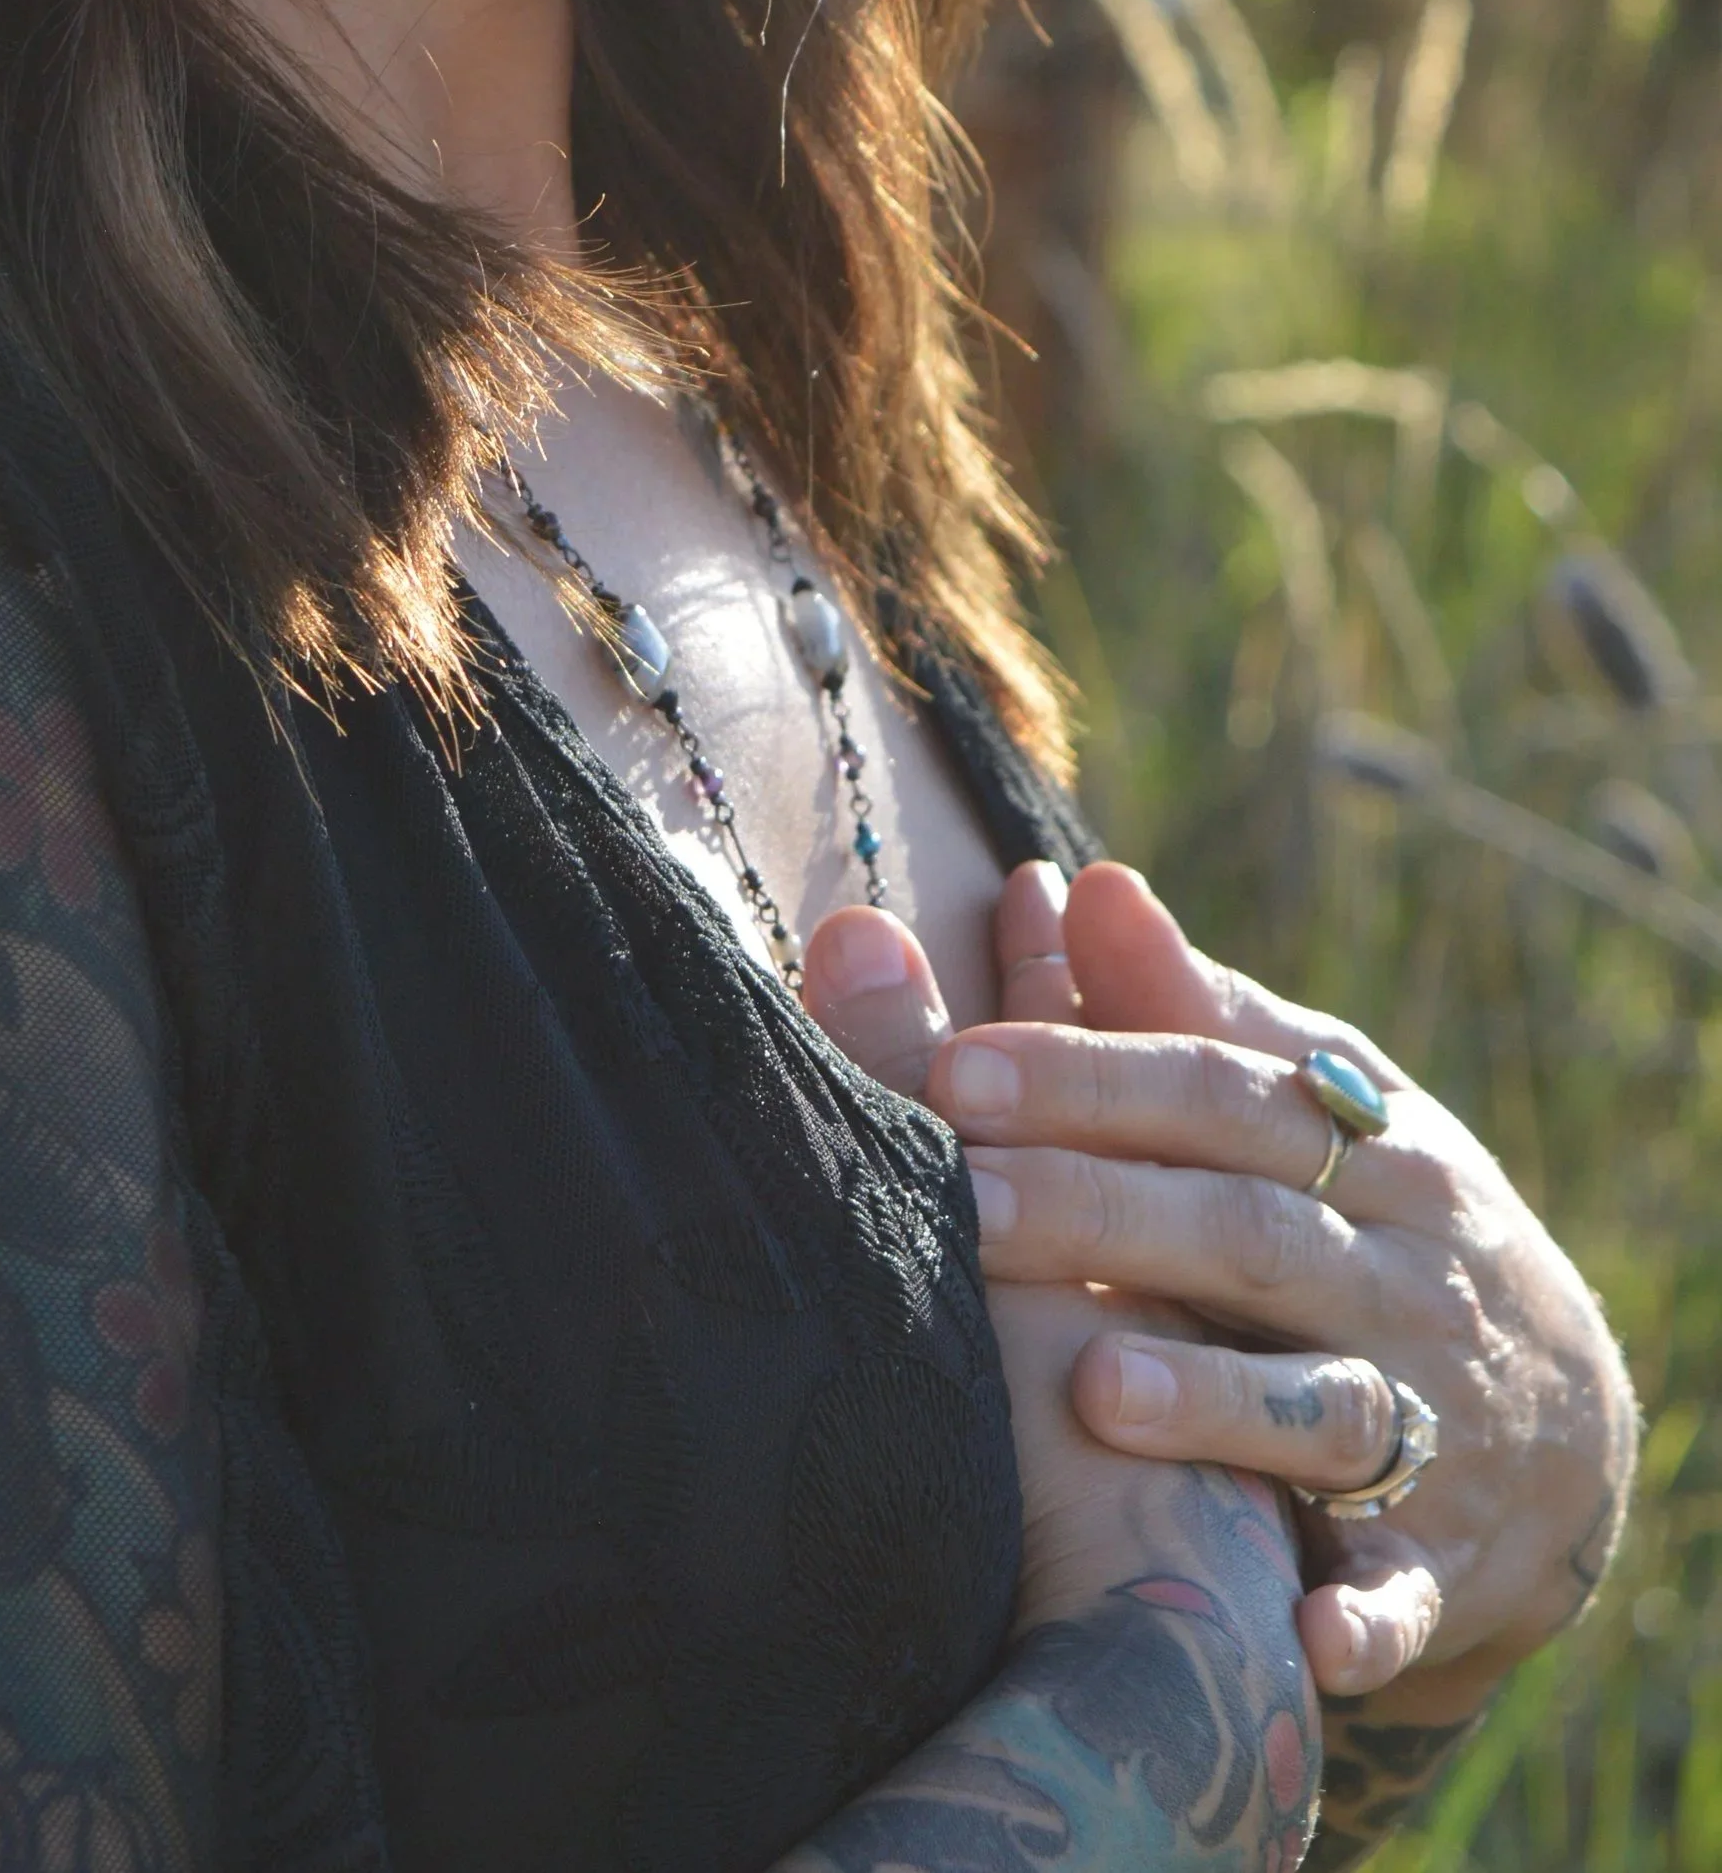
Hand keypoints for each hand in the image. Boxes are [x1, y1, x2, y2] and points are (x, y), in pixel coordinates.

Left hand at [802, 862, 1635, 1715]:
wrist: (1567, 1426)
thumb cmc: (1375, 1224)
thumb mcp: (1316, 1107)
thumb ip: (1191, 1011)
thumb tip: (1086, 883)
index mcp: (1363, 1147)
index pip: (1215, 1095)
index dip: (1088, 1077)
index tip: (954, 1069)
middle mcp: (1399, 1273)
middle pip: (1245, 1231)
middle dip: (1102, 1213)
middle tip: (962, 1201)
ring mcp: (1431, 1418)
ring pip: (1321, 1403)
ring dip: (1214, 1401)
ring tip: (1091, 1388)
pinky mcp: (1444, 1559)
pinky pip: (1405, 1594)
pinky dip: (1366, 1620)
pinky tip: (1306, 1639)